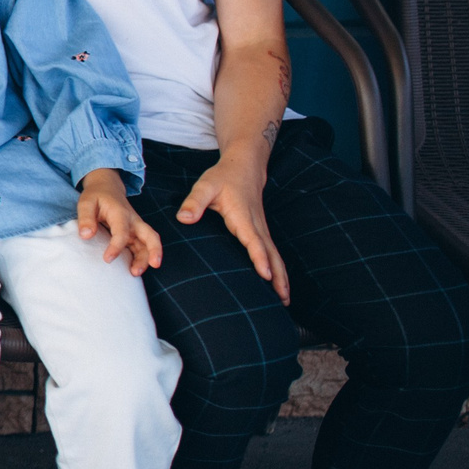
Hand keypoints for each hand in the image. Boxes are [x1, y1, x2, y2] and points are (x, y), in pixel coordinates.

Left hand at [76, 170, 162, 274]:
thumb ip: (85, 218)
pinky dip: (142, 258)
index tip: (107, 259)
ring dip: (147, 259)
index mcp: (121, 213)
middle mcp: (133, 221)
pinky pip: (143, 247)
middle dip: (153, 251)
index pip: (122, 232)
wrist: (107, 187)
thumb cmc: (96, 196)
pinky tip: (133, 269)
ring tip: (136, 273)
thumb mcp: (86, 202)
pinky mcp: (135, 234)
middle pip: (151, 236)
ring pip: (149, 244)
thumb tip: (85, 236)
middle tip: (153, 265)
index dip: (116, 247)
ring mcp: (136, 228)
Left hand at [179, 156, 288, 302]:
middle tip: (283, 299)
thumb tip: (183, 218)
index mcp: (243, 216)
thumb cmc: (223, 178)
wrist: (245, 167)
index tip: (266, 275)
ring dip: (282, 276)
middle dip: (278, 276)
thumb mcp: (205, 186)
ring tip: (285, 300)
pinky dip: (278, 268)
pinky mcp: (262, 231)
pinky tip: (278, 285)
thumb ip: (194, 202)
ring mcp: (262, 229)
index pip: (254, 240)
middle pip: (271, 253)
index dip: (260, 257)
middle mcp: (257, 225)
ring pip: (275, 255)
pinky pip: (272, 252)